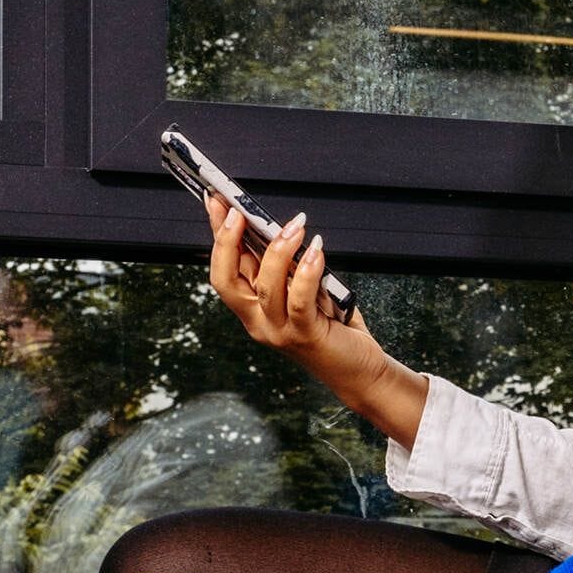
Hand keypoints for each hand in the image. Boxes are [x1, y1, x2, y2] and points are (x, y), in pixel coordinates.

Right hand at [206, 194, 385, 399]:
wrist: (356, 369)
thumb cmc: (331, 326)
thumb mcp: (300, 292)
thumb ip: (285, 269)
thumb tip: (275, 229)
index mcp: (252, 310)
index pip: (223, 271)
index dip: (217, 236)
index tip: (217, 202)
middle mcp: (258, 322)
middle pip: (227, 281)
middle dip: (228, 242)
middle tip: (240, 211)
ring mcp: (279, 332)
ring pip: (266, 287)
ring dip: (278, 250)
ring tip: (295, 225)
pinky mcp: (305, 336)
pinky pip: (299, 300)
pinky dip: (306, 271)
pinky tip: (316, 249)